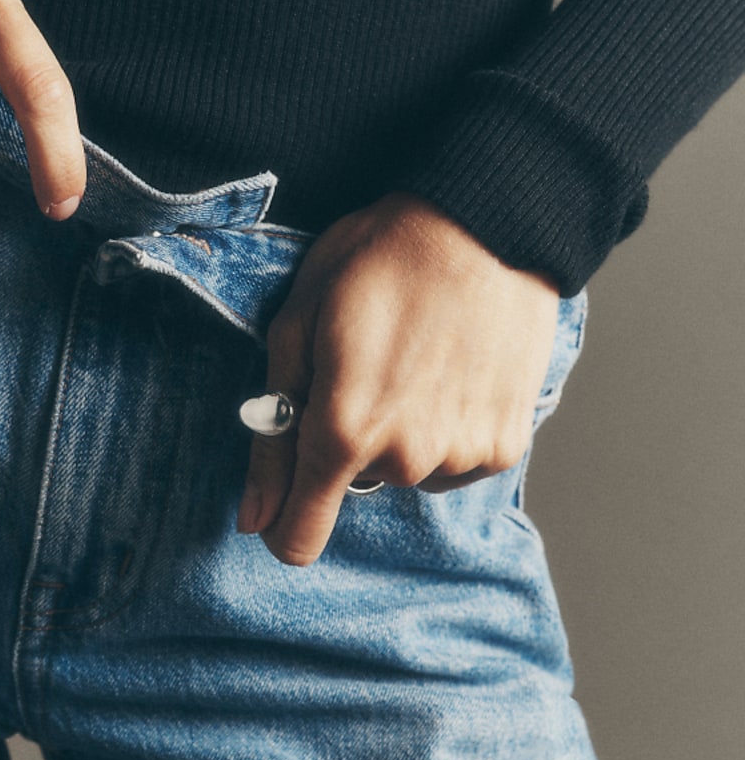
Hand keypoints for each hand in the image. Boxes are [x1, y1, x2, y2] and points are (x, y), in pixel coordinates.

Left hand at [238, 193, 560, 566]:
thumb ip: (272, 437)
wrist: (487, 223)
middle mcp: (405, 459)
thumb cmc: (379, 259)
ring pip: (406, 471)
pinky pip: (455, 463)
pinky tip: (452, 374)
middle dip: (348, 437)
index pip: (300, 536)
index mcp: (342, 431)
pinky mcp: (506, 446)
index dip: (283, 525)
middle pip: (353, 483)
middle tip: (366, 365)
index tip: (281, 506)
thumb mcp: (297, 330)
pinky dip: (448, 430)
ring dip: (402, 433)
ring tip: (415, 360)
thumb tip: (254, 520)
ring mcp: (461, 456)